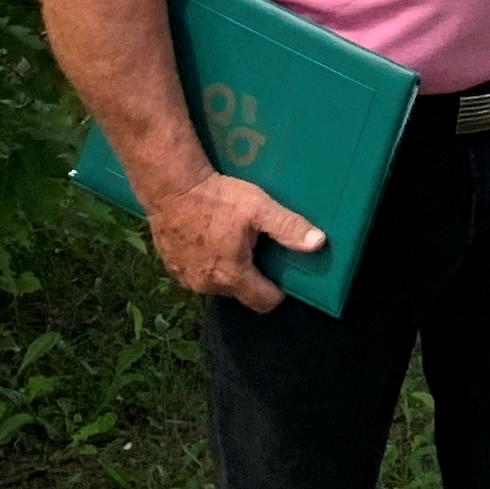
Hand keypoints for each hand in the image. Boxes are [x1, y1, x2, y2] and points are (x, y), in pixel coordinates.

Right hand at [147, 169, 323, 312]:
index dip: (278, 290)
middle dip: (254, 276)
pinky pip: (197, 273)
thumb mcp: (259, 208)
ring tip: (236, 242)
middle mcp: (207, 285)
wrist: (171, 187)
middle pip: (241, 292)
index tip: (284, 273)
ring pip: (218, 283)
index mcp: (232, 276)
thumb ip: (288, 228)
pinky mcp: (170, 268)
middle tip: (260, 249)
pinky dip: (208, 262)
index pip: (264, 302)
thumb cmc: (217, 198)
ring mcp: (185, 278)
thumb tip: (319, 244)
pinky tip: (212, 239)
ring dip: (229, 269)